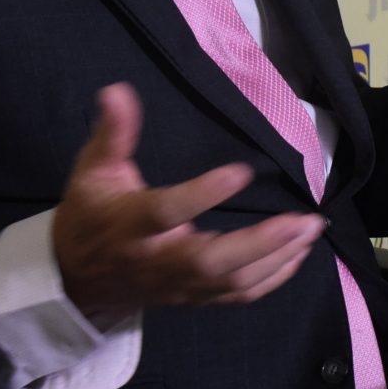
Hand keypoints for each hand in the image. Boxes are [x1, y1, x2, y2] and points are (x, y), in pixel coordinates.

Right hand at [51, 83, 322, 313]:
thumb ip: (112, 133)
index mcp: (130, 226)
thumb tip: (117, 91)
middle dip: (260, 243)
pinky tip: (298, 255)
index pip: (167, 212)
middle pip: (209, 261)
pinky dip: (272, 279)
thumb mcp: (92, 171)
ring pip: (231, 283)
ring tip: (311, 229)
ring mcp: (177, 285)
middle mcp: (156, 260)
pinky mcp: (193, 298)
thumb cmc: (90, 216)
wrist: (76, 279)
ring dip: (277, 259)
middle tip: (302, 219)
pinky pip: (237, 296)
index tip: (242, 171)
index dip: (203, 194)